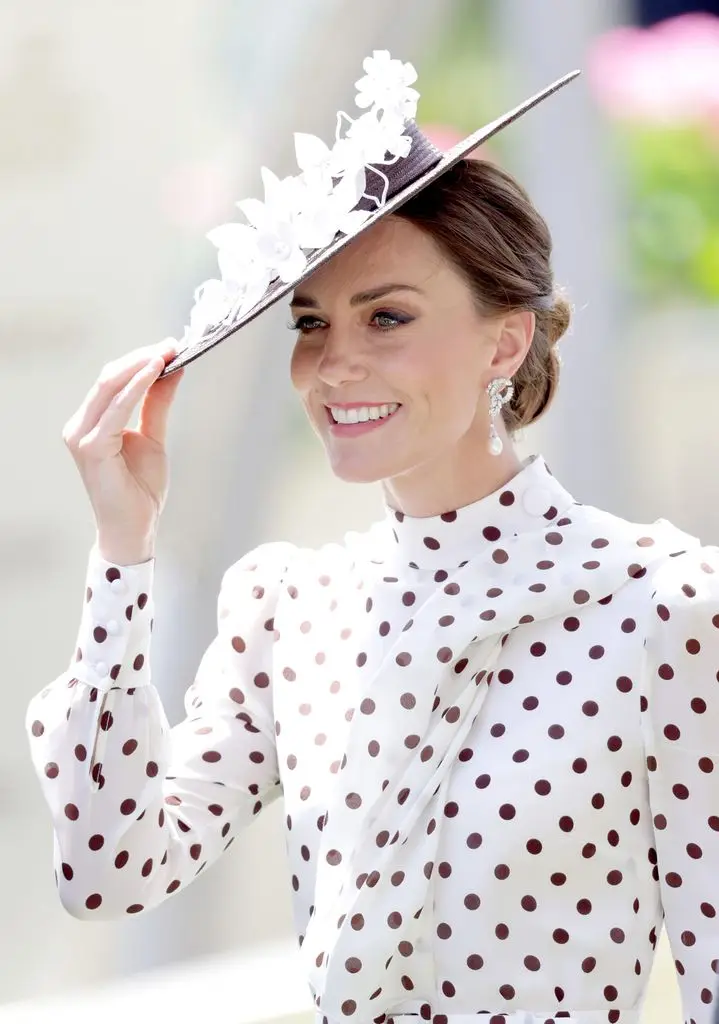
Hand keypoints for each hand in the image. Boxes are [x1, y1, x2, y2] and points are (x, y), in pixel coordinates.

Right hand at [62, 340, 184, 564]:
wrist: (135, 527)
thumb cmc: (140, 489)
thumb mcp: (153, 437)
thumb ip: (157, 404)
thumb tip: (172, 370)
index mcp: (91, 423)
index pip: (112, 380)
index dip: (140, 359)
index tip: (170, 346)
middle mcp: (80, 426)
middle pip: (108, 377)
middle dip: (142, 356)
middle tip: (172, 344)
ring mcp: (81, 436)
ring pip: (108, 386)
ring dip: (140, 365)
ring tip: (167, 351)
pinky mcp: (91, 446)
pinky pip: (116, 408)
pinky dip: (136, 386)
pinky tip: (155, 371)